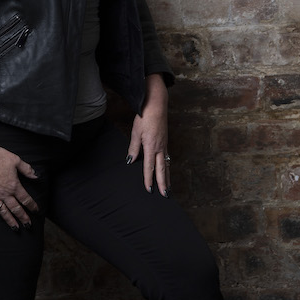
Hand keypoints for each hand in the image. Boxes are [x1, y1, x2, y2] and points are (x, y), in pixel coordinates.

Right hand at [0, 130, 38, 227]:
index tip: (36, 211)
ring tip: (15, 228)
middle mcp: (4, 193)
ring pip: (3, 212)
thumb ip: (27, 169)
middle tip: (28, 226)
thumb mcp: (16, 160)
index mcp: (13, 185)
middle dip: (23, 218)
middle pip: (16, 209)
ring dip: (10, 221)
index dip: (32, 206)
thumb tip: (37, 176)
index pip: (25, 199)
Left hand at [126, 73, 169, 197]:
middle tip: (165, 195)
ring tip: (168, 187)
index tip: (149, 190)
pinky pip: (167, 157)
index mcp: (151, 147)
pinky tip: (166, 169)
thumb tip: (131, 161)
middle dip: (164, 183)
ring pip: (166, 164)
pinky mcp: (165, 141)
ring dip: (167, 176)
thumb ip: (133, 148)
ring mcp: (164, 144)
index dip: (148, 179)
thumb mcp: (136, 132)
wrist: (156, 105)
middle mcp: (160, 148)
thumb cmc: (145, 117)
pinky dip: (167, 166)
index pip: (149, 167)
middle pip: (162, 169)